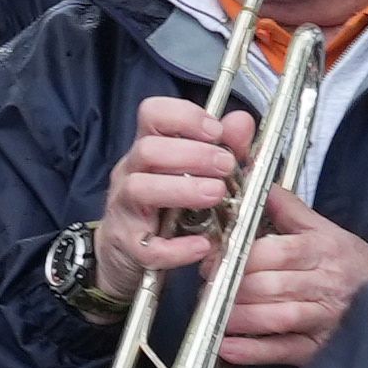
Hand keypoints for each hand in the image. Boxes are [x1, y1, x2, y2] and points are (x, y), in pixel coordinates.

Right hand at [101, 94, 249, 276]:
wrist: (127, 253)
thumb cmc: (164, 207)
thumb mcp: (192, 172)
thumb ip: (221, 146)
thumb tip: (242, 122)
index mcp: (148, 148)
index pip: (152, 114)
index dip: (184, 116)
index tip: (216, 131)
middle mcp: (130, 173)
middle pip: (148, 150)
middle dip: (193, 155)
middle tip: (226, 166)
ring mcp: (125, 209)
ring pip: (139, 188)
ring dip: (183, 189)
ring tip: (216, 195)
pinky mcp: (129, 245)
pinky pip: (148, 246)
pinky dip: (178, 247)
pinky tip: (203, 244)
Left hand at [213, 189, 367, 367]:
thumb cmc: (352, 264)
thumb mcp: (325, 230)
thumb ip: (289, 209)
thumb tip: (258, 186)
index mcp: (320, 250)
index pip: (275, 252)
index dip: (239, 257)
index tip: (212, 260)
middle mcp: (322, 284)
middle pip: (270, 285)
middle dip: (232, 287)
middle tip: (206, 288)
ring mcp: (322, 319)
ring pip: (276, 317)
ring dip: (239, 317)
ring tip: (213, 314)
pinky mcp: (320, 349)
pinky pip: (284, 351)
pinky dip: (253, 351)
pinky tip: (227, 347)